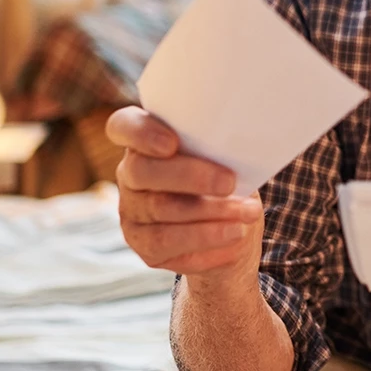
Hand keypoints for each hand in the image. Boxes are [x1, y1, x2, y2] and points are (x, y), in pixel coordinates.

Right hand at [106, 106, 263, 282]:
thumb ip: (221, 149)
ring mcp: (132, 211)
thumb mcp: (229, 160)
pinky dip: (207, 239)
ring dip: (210, 212)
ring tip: (247, 214)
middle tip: (229, 182)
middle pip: (142, 171)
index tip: (171, 143)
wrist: (235, 230)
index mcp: (147, 141)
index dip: (141, 133)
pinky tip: (235, 235)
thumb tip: (237, 148)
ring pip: (161, 209)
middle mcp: (131, 174)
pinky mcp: (143, 244)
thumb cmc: (229, 181)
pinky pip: (169, 243)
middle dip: (189, 176)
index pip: (123, 126)